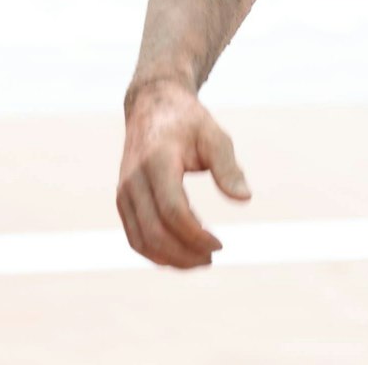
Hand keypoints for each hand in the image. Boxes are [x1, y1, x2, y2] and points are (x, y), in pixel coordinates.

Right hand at [116, 81, 250, 267]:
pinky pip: (134, 235)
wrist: (152, 106)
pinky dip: (155, 251)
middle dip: (182, 253)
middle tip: (212, 258)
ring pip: (139, 240)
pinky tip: (180, 255)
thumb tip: (244, 198)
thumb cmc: (189, 122)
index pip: (172, 209)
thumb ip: (228, 167)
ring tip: (200, 261)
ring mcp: (124, 192)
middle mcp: (133, 181)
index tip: (220, 245)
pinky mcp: (123, 200)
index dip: (195, 234)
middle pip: (153, 232)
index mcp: (157, 162)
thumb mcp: (215, 136)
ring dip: (168, 258)